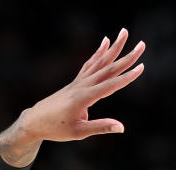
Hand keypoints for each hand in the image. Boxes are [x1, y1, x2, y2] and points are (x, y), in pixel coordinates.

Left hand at [24, 28, 144, 141]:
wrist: (33, 122)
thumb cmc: (54, 129)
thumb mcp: (77, 132)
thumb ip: (100, 127)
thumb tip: (122, 127)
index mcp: (83, 98)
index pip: (109, 86)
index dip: (126, 78)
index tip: (141, 67)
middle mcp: (81, 87)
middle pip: (107, 69)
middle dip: (126, 57)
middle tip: (142, 44)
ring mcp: (78, 83)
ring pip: (99, 62)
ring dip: (113, 47)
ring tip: (123, 32)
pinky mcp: (75, 83)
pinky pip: (89, 65)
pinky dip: (98, 53)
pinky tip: (105, 42)